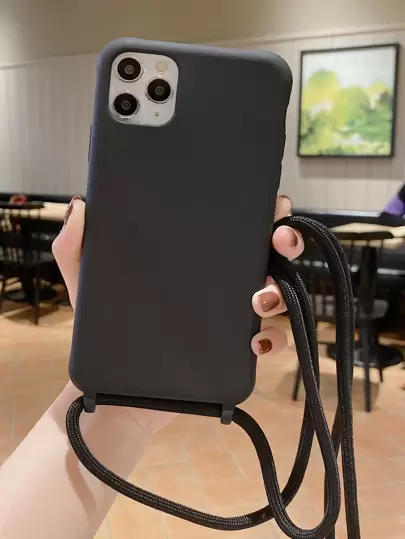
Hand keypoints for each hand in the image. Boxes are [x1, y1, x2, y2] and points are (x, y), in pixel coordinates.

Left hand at [52, 195, 303, 433]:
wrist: (116, 388)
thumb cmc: (108, 328)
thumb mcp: (87, 282)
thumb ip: (76, 245)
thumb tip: (81, 205)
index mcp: (197, 258)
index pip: (236, 227)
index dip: (262, 213)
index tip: (272, 205)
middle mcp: (222, 283)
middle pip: (269, 255)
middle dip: (286, 242)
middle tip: (279, 241)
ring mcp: (232, 317)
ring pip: (278, 296)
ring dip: (280, 293)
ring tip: (259, 298)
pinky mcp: (236, 352)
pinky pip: (271, 342)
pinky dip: (273, 340)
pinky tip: (255, 342)